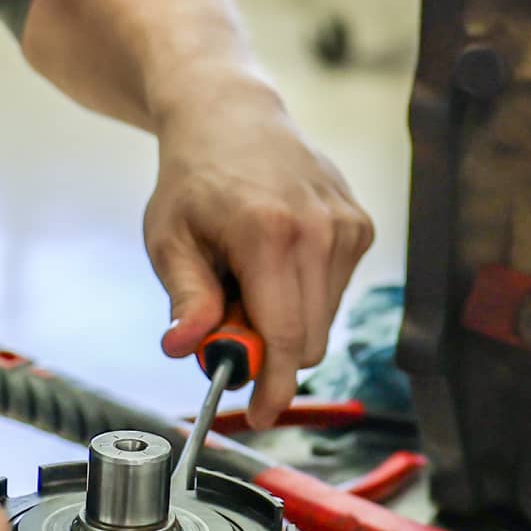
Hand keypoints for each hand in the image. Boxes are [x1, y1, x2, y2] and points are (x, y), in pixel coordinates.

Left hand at [146, 77, 375, 424]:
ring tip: (247, 279)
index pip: (286, 338)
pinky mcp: (361, 226)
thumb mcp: (170, 238)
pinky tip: (275, 261)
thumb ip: (185, 297)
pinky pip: (335, 293)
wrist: (233, 116)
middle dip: (267, 353)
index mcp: (269, 233)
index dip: (274, 388)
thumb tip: (186, 347)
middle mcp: (320, 229)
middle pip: (308, 341)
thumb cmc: (195, 178)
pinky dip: (304, 296)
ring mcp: (347, 226)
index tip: (260, 414)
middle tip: (224, 326)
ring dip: (285, 322)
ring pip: (323, 321)